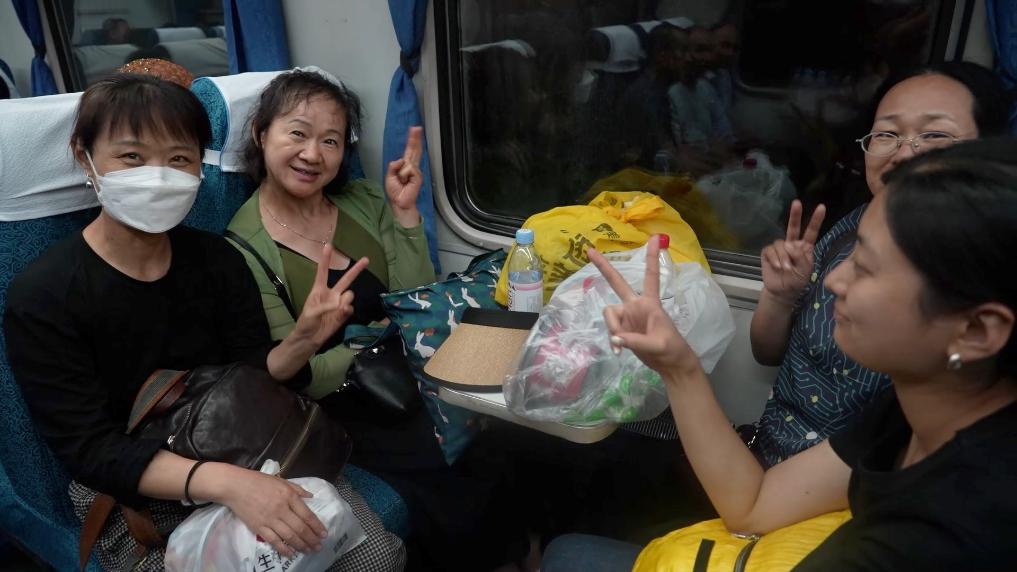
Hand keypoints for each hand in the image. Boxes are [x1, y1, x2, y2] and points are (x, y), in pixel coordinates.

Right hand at [220, 466, 327, 558]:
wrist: (236, 486)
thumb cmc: (259, 481)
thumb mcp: (281, 481)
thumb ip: (297, 489)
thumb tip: (311, 496)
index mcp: (289, 496)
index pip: (307, 515)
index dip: (317, 526)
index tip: (324, 534)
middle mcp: (282, 509)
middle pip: (300, 528)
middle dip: (311, 539)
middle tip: (319, 546)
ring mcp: (270, 519)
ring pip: (289, 536)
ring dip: (301, 545)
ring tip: (309, 550)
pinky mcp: (259, 527)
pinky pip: (274, 540)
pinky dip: (283, 548)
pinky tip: (291, 553)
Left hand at [291, 243, 368, 346]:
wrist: (310, 338)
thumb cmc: (306, 322)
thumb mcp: (311, 312)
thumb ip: (325, 306)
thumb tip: (341, 304)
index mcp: (319, 289)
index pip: (323, 272)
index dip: (325, 259)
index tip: (329, 246)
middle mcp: (331, 294)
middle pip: (345, 279)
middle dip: (356, 269)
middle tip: (367, 259)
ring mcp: (339, 303)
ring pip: (349, 295)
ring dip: (344, 301)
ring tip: (336, 310)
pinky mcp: (344, 314)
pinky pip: (350, 307)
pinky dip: (346, 310)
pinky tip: (340, 314)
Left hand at [384, 126, 423, 219]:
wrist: (399, 203)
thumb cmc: (395, 192)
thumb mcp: (389, 177)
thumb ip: (393, 166)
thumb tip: (400, 160)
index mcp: (405, 166)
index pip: (409, 151)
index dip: (412, 140)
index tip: (415, 130)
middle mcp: (412, 167)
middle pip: (414, 150)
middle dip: (415, 139)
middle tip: (417, 127)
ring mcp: (416, 171)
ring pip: (406, 162)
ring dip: (400, 173)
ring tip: (401, 182)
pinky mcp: (418, 176)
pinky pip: (407, 169)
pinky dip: (403, 176)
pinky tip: (405, 182)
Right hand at [587, 238, 701, 379]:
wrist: (669, 364)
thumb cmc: (670, 349)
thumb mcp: (657, 344)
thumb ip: (635, 341)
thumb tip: (615, 337)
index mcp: (650, 303)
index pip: (651, 276)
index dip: (652, 258)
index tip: (653, 238)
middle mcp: (635, 305)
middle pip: (617, 282)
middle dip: (604, 267)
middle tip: (590, 250)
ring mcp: (627, 317)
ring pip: (609, 313)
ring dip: (612, 328)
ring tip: (620, 346)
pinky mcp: (622, 329)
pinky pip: (610, 329)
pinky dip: (612, 340)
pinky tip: (618, 351)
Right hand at [760, 200, 825, 304]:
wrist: (783, 291)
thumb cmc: (797, 281)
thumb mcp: (805, 270)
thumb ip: (801, 256)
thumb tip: (790, 246)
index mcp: (804, 247)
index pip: (811, 231)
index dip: (816, 220)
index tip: (821, 207)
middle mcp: (792, 244)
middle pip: (793, 227)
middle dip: (795, 215)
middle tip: (797, 203)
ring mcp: (780, 248)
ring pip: (780, 243)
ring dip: (783, 256)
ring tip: (786, 268)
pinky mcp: (768, 253)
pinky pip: (770, 250)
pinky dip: (774, 258)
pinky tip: (777, 266)